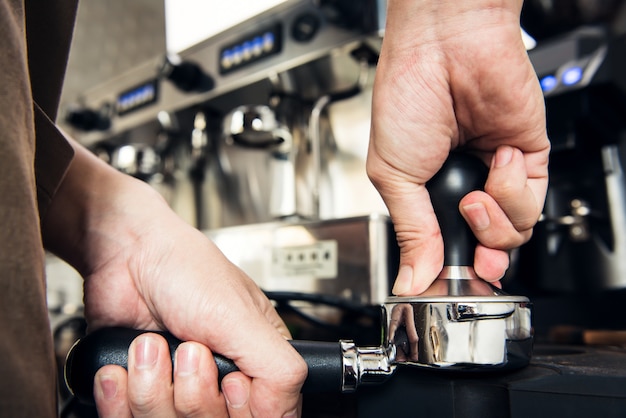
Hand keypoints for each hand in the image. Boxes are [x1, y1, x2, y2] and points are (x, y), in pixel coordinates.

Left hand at [43, 143, 305, 416]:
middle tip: (189, 348)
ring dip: (151, 383)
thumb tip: (286, 412)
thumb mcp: (241, 317)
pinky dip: (118, 395)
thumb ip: (277, 367)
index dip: (239, 409)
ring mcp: (174, 390)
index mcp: (255, 363)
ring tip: (154, 345)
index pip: (264, 417)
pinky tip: (125, 364)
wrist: (125, 256)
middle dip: (191, 390)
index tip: (229, 381)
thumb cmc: (184, 270)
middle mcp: (216, 382)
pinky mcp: (137, 394)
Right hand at [366, 0, 549, 294]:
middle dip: (480, 258)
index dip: (448, 272)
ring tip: (476, 192)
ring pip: (511, 234)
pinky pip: (531, 202)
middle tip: (472, 257)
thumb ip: (410, 232)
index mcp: (424, 195)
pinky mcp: (527, 162)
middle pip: (482, 249)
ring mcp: (494, 178)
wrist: (445, 51)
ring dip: (494, 219)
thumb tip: (412, 278)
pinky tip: (498, 160)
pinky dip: (514, 188)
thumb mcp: (392, 176)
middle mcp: (461, 189)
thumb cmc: (407, 97)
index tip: (446, 285)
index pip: (441, 249)